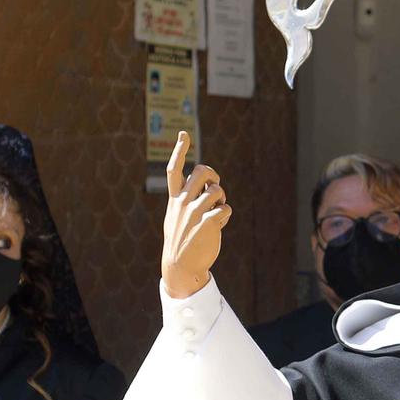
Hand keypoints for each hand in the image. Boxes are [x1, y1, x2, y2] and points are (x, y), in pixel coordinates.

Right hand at [161, 131, 230, 298]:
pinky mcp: (208, 223)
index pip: (174, 169)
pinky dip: (226, 214)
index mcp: (174, 199)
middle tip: (214, 188)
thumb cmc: (183, 239)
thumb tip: (208, 186)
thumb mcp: (177, 217)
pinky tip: (220, 223)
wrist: (181, 265)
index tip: (184, 134)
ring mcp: (195, 212)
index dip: (179, 150)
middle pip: (201, 172)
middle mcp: (183, 202)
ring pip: (217, 191)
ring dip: (221, 199)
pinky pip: (226, 208)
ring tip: (217, 212)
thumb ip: (187, 200)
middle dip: (212, 176)